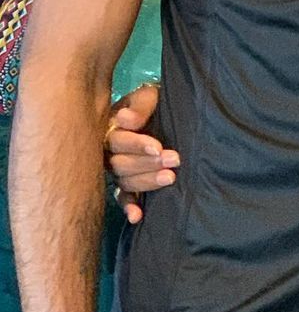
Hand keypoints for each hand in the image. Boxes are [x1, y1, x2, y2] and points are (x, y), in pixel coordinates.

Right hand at [105, 83, 177, 224]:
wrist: (167, 107)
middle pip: (120, 164)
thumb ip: (139, 106)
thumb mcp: (149, 95)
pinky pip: (122, 197)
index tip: (158, 147)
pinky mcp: (127, 182)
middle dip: (148, 164)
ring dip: (147, 181)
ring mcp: (118, 168)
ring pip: (125, 181)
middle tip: (174, 160)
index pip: (118, 140)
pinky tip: (137, 216)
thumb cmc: (156, 100)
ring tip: (170, 177)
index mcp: (111, 127)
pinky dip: (129, 206)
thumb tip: (124, 120)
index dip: (137, 145)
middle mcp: (110, 151)